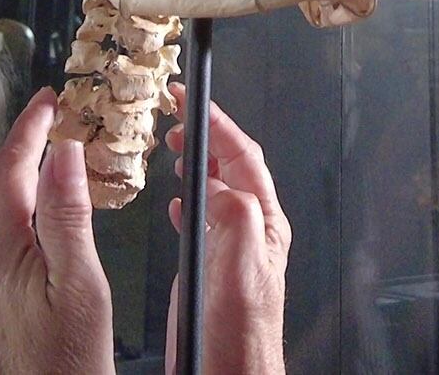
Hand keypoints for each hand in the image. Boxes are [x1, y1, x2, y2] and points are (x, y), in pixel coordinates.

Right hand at [163, 84, 288, 374]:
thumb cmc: (240, 339)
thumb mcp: (238, 273)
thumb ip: (236, 223)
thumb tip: (223, 184)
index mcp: (262, 224)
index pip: (243, 157)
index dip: (218, 124)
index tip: (190, 100)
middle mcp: (253, 232)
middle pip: (232, 167)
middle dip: (206, 136)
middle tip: (176, 116)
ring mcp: (236, 249)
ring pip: (218, 189)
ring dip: (198, 164)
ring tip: (175, 147)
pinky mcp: (217, 267)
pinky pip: (206, 219)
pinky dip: (190, 200)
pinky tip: (177, 201)